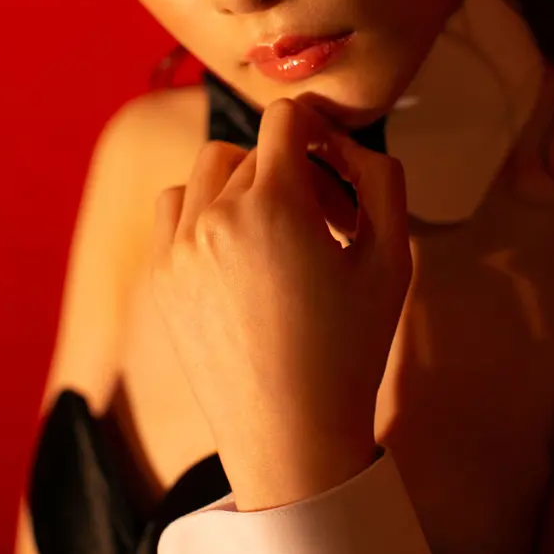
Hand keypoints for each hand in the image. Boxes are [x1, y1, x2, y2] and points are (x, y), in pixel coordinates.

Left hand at [151, 97, 411, 509]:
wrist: (291, 435)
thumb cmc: (350, 349)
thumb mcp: (393, 259)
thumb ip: (382, 181)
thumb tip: (348, 145)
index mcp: (274, 204)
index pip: (286, 118)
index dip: (316, 128)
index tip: (331, 159)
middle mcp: (215, 215)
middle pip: (253, 150)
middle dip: (292, 170)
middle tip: (323, 222)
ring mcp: (178, 246)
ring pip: (207, 172)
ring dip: (242, 182)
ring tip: (273, 230)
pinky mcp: (160, 277)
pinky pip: (174, 209)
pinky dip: (203, 209)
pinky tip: (234, 249)